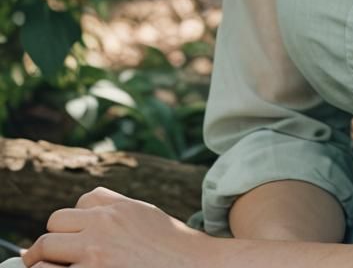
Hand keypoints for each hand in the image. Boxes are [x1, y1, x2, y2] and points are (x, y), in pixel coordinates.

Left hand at [20, 186, 211, 267]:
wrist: (195, 266)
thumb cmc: (174, 246)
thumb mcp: (145, 216)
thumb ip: (117, 209)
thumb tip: (88, 213)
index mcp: (118, 208)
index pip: (80, 204)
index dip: (75, 223)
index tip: (76, 240)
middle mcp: (102, 226)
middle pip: (55, 224)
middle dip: (49, 242)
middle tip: (47, 259)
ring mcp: (95, 254)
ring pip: (45, 247)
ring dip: (42, 261)